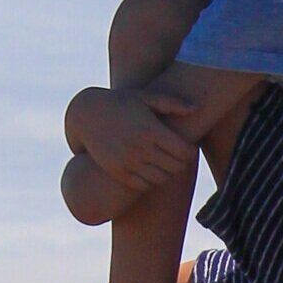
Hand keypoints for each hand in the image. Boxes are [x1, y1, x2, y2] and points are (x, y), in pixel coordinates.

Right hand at [73, 86, 197, 189]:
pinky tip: (150, 169)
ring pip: (160, 178)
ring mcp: (128, 162)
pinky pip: (143, 185)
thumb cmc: (120, 102)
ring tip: (165, 163)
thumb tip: (196, 109)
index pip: (183, 152)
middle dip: (181, 163)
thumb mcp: (144, 97)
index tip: (188, 148)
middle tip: (178, 157)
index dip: (190, 152)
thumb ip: (171, 103)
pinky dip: (151, 180)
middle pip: (174, 167)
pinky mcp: (117, 172)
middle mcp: (140, 148)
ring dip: (167, 173)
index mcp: (150, 130)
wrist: (86, 115)